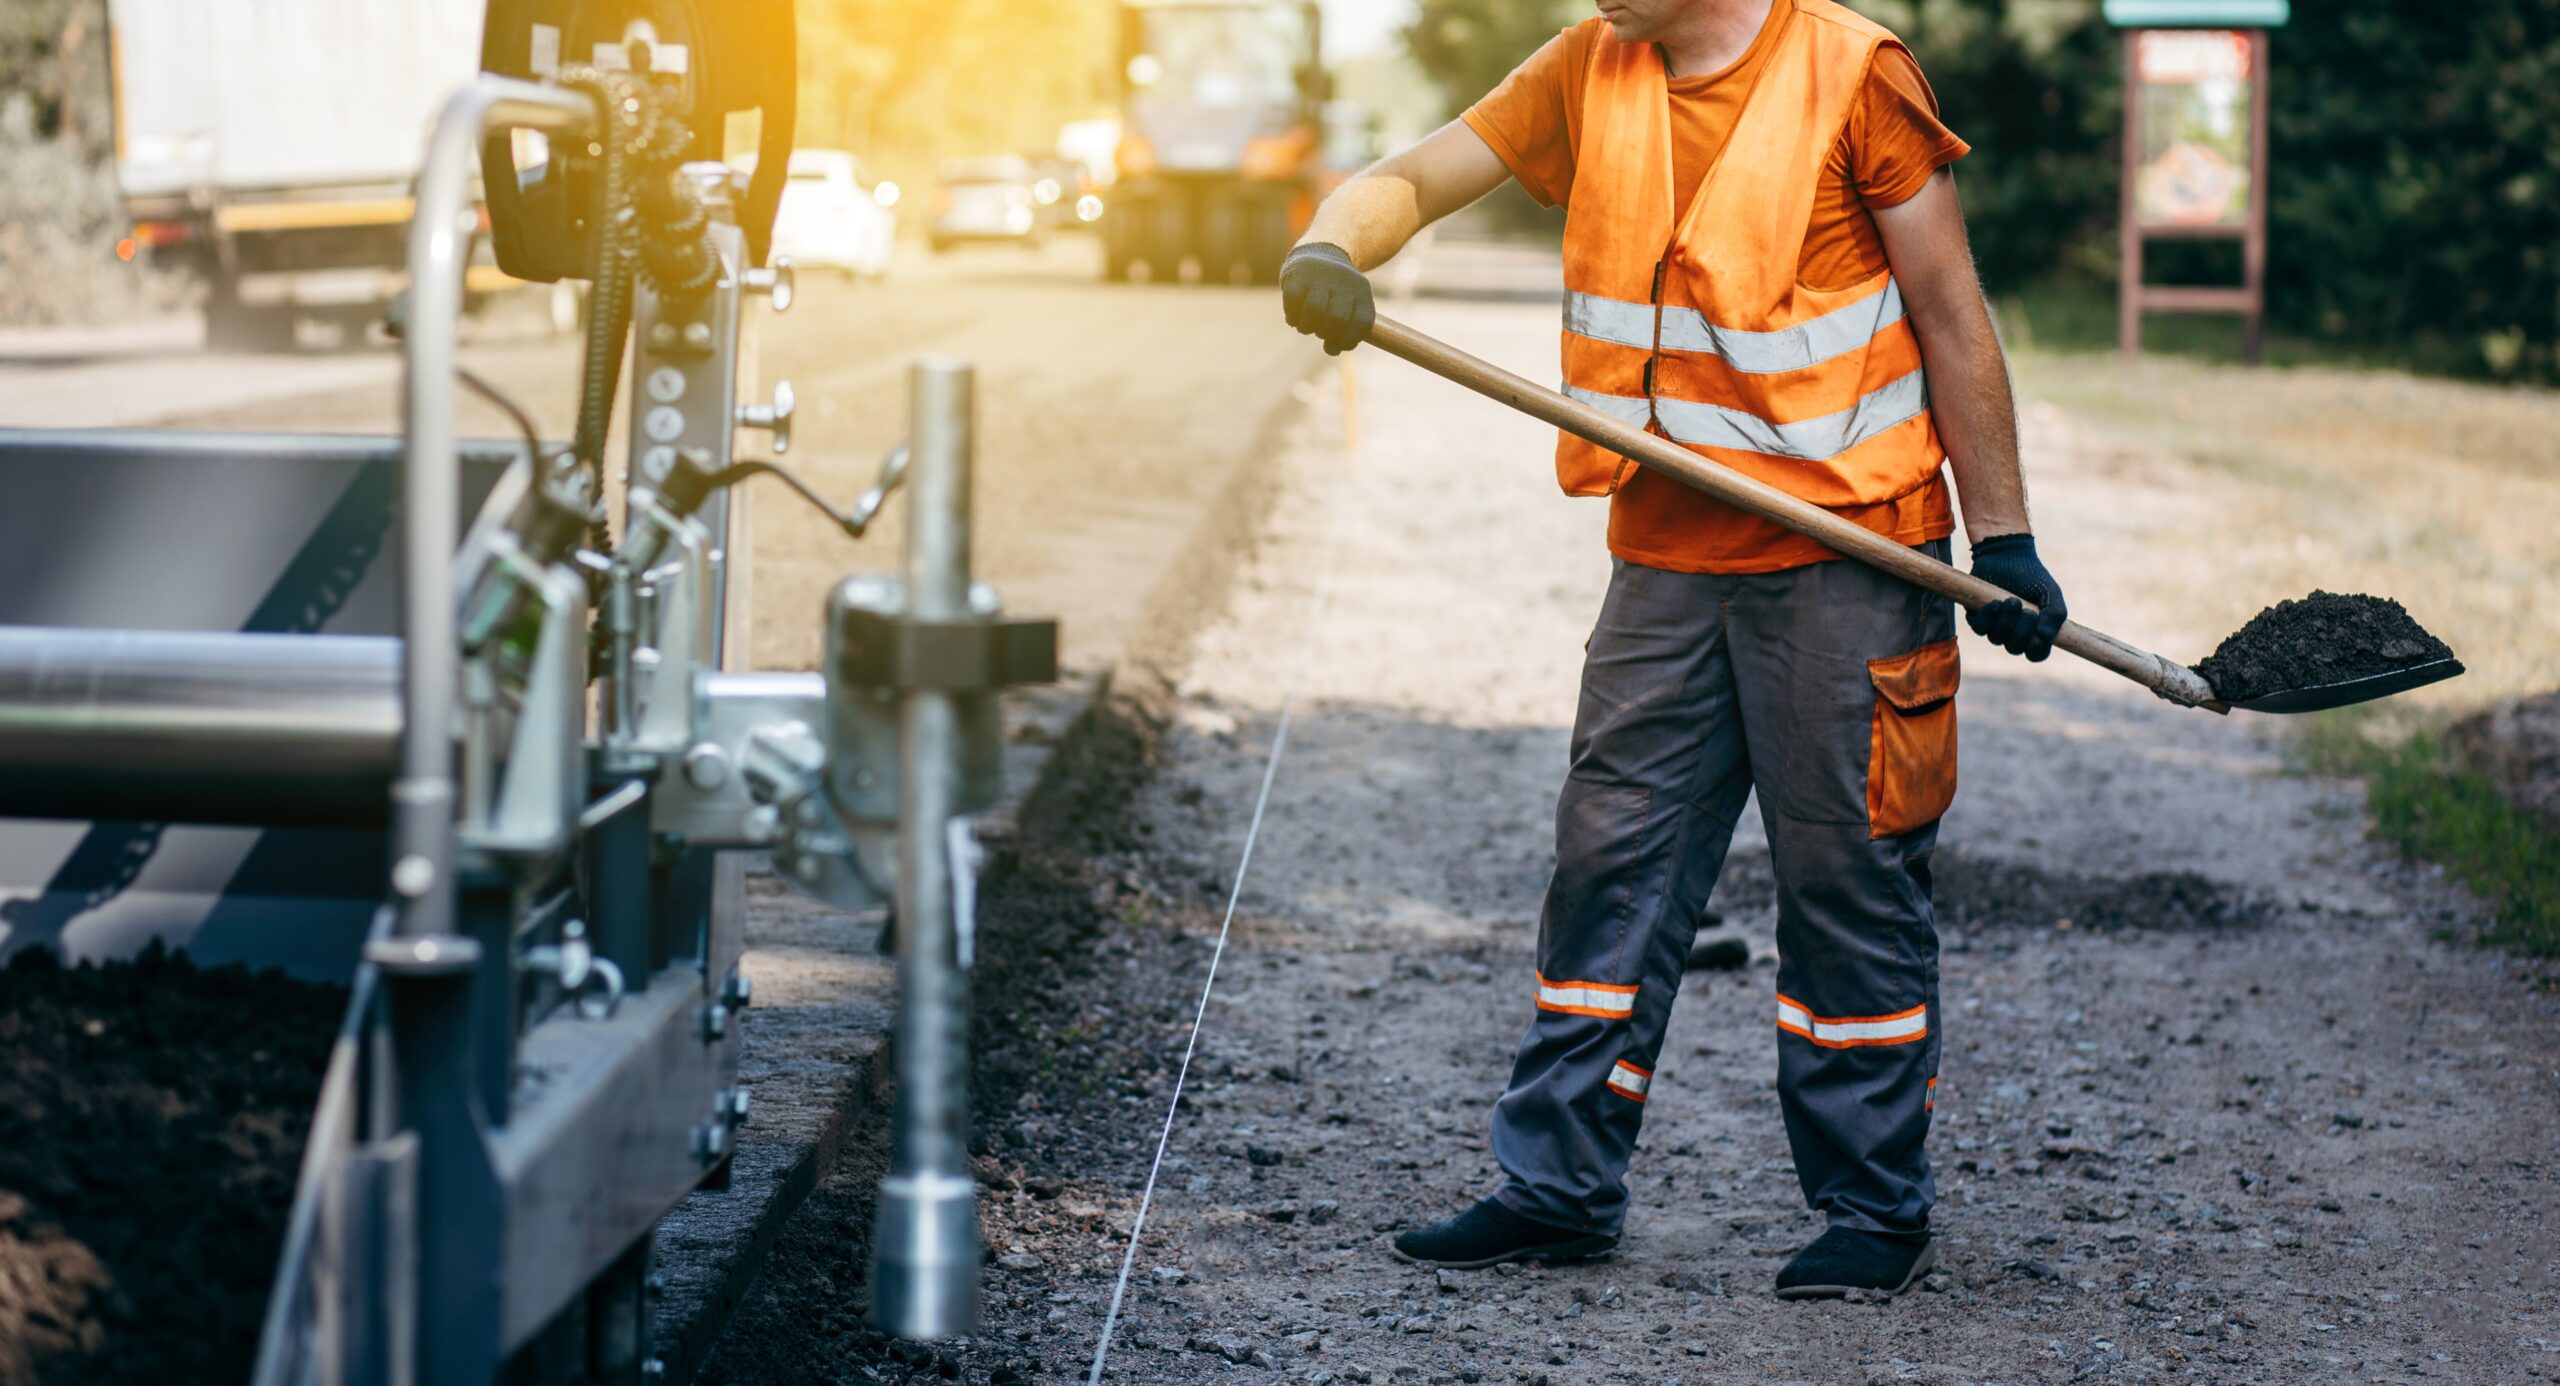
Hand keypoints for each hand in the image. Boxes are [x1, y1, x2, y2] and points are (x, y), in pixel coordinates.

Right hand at [1280, 243, 1373, 355]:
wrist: (1320, 253)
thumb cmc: (1335, 292)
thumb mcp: (1349, 306)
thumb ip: (1345, 331)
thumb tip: (1333, 350)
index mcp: (1362, 292)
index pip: (1361, 323)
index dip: (1348, 341)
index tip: (1335, 345)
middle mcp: (1344, 281)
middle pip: (1337, 319)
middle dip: (1326, 333)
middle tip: (1319, 332)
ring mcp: (1321, 275)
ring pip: (1314, 311)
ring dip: (1307, 328)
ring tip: (1305, 327)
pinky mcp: (1298, 274)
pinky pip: (1293, 303)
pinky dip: (1292, 317)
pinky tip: (1294, 317)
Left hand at [1966, 532, 2066, 660]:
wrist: (2007, 556)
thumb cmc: (2032, 576)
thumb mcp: (2050, 592)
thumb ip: (2055, 613)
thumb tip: (2046, 636)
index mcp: (2035, 631)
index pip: (2036, 654)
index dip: (2037, 650)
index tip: (2039, 635)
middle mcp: (2014, 633)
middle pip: (2015, 649)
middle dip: (2021, 631)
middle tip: (2027, 610)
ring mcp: (1995, 626)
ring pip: (1996, 639)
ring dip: (2005, 622)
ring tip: (2012, 600)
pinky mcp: (1977, 617)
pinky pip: (1979, 628)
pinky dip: (1988, 617)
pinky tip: (1995, 603)